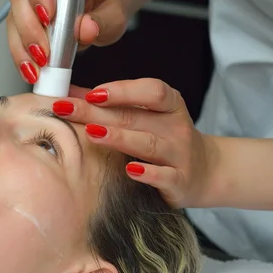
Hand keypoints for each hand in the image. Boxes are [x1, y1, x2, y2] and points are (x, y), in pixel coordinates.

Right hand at [7, 0, 127, 83]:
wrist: (97, 21)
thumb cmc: (103, 12)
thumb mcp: (113, 16)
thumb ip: (102, 21)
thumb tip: (86, 28)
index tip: (47, 17)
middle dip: (29, 29)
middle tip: (43, 53)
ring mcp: (29, 5)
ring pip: (13, 20)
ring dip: (22, 47)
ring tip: (37, 67)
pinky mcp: (22, 25)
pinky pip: (14, 39)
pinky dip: (21, 57)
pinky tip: (31, 70)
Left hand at [51, 79, 218, 208]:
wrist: (205, 172)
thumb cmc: (165, 139)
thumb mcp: (146, 116)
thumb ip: (111, 105)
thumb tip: (69, 92)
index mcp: (169, 106)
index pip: (150, 91)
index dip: (121, 90)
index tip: (92, 93)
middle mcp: (175, 128)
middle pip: (134, 117)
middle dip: (97, 112)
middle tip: (67, 109)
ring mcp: (179, 155)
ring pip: (148, 144)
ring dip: (119, 138)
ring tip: (92, 133)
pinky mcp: (179, 181)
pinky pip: (165, 176)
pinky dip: (148, 173)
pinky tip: (130, 171)